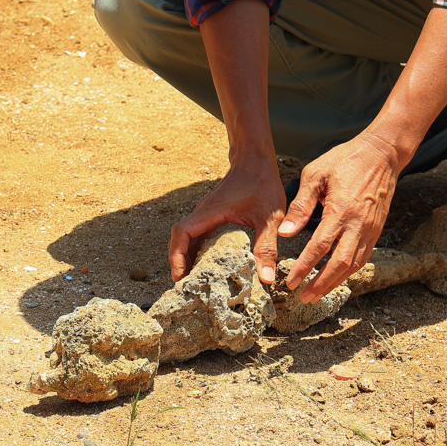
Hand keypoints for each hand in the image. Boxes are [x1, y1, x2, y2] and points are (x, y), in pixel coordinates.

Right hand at [168, 154, 285, 285]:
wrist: (256, 159)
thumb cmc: (263, 183)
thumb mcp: (270, 217)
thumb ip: (267, 246)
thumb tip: (266, 279)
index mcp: (212, 211)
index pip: (182, 231)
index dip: (176, 255)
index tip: (179, 275)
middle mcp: (204, 211)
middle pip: (179, 237)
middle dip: (178, 261)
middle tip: (184, 286)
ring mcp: (206, 212)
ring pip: (186, 236)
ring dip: (185, 256)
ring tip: (191, 280)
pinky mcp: (212, 214)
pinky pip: (196, 234)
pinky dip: (195, 249)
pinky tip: (204, 264)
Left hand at [279, 132, 401, 302]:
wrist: (382, 154)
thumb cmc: (345, 160)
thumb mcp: (315, 174)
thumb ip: (300, 205)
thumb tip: (286, 232)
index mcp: (340, 210)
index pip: (320, 247)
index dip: (304, 267)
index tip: (290, 282)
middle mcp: (358, 224)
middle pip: (340, 264)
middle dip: (321, 284)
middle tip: (303, 298)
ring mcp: (370, 228)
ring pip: (354, 264)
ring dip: (335, 282)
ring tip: (317, 294)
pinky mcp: (377, 229)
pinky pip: (363, 256)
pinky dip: (349, 271)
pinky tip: (337, 277)